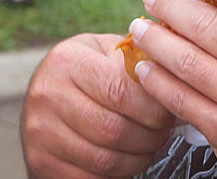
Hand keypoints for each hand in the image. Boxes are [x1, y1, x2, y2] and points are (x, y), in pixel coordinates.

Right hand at [21, 33, 175, 177]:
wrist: (47, 91)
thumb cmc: (87, 68)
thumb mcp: (105, 50)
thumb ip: (136, 60)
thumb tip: (176, 81)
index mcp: (67, 61)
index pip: (118, 91)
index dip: (152, 107)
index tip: (169, 110)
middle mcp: (48, 95)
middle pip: (113, 129)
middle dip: (150, 136)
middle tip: (165, 131)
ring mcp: (41, 132)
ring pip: (105, 159)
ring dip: (139, 157)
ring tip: (151, 144)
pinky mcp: (41, 160)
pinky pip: (91, 177)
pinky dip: (119, 172)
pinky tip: (129, 156)